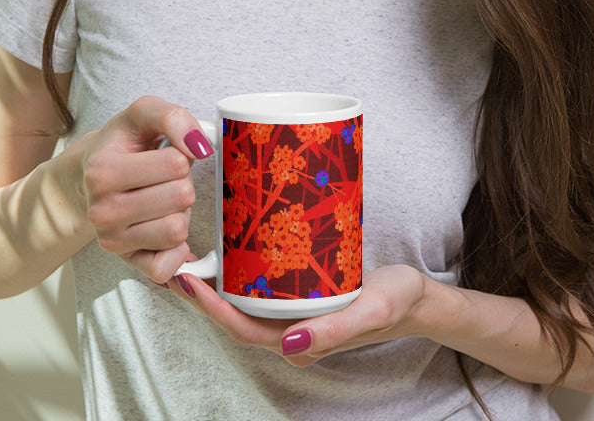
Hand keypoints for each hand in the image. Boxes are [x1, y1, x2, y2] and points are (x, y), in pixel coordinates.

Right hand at [75, 96, 214, 284]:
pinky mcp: (127, 262)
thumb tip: (200, 145)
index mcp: (102, 171)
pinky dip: (176, 248)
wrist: (91, 175)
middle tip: (163, 178)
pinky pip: (166, 267)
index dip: (181, 154)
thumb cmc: (123, 143)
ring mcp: (112, 240)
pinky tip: (164, 227)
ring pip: (178, 230)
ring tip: (161, 199)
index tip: (164, 153)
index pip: (176, 163)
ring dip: (180, 212)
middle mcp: (101, 211)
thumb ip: (173, 117)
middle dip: (182, 182)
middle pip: (182, 197)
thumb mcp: (143, 113)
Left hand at [164, 264, 426, 363]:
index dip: (210, 307)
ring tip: (195, 250)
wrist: (416, 297)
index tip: (186, 278)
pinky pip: (263, 290)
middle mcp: (289, 333)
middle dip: (203, 292)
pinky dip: (242, 273)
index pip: (241, 328)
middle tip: (178, 257)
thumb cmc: (395, 303)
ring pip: (246, 302)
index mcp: (299, 343)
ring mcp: (295, 317)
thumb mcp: (371, 312)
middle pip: (235, 315)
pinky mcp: (301, 299)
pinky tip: (234, 248)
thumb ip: (334, 332)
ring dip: (219, 281)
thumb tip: (288, 344)